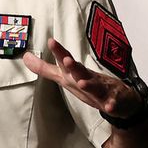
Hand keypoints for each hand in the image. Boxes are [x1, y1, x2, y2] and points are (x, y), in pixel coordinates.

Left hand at [23, 38, 139, 117]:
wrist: (121, 100)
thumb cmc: (91, 85)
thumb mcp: (65, 77)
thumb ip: (45, 69)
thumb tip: (25, 57)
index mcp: (77, 73)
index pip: (66, 61)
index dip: (59, 51)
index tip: (51, 41)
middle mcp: (88, 78)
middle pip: (80, 71)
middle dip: (73, 65)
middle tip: (66, 59)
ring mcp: (102, 90)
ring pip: (95, 86)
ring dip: (89, 84)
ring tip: (82, 82)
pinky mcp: (113, 102)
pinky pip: (112, 104)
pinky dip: (111, 105)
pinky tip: (108, 106)